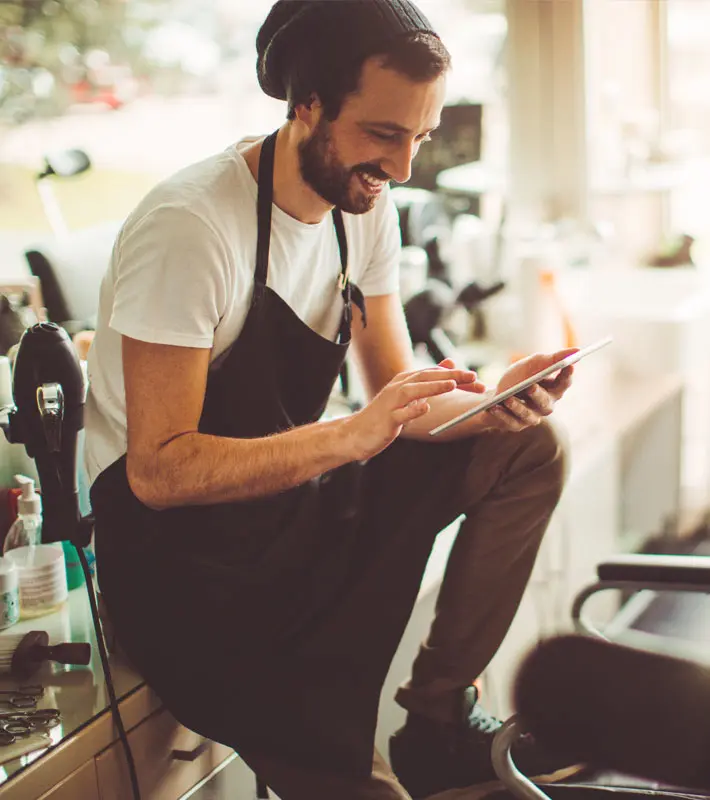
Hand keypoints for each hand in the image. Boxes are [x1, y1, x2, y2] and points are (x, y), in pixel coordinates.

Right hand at [343, 364, 480, 459]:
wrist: (356, 433)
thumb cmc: (384, 415)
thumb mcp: (406, 396)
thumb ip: (427, 382)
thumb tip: (449, 364)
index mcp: (404, 381)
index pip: (433, 372)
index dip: (456, 374)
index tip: (476, 379)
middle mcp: (398, 388)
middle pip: (426, 376)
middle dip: (451, 375)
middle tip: (473, 377)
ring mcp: (391, 404)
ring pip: (412, 391)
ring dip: (433, 386)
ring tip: (452, 384)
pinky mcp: (386, 420)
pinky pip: (400, 414)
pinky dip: (413, 410)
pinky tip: (425, 408)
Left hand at [486, 348, 576, 431]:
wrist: (495, 395)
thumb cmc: (518, 378)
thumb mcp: (532, 364)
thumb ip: (553, 358)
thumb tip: (577, 350)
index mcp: (553, 390)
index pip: (564, 384)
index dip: (567, 375)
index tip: (568, 365)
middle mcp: (545, 406)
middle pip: (546, 403)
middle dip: (539, 395)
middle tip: (531, 386)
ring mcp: (531, 417)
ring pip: (528, 415)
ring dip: (518, 406)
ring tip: (507, 398)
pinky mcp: (515, 425)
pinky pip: (510, 422)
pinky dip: (502, 415)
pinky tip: (494, 408)